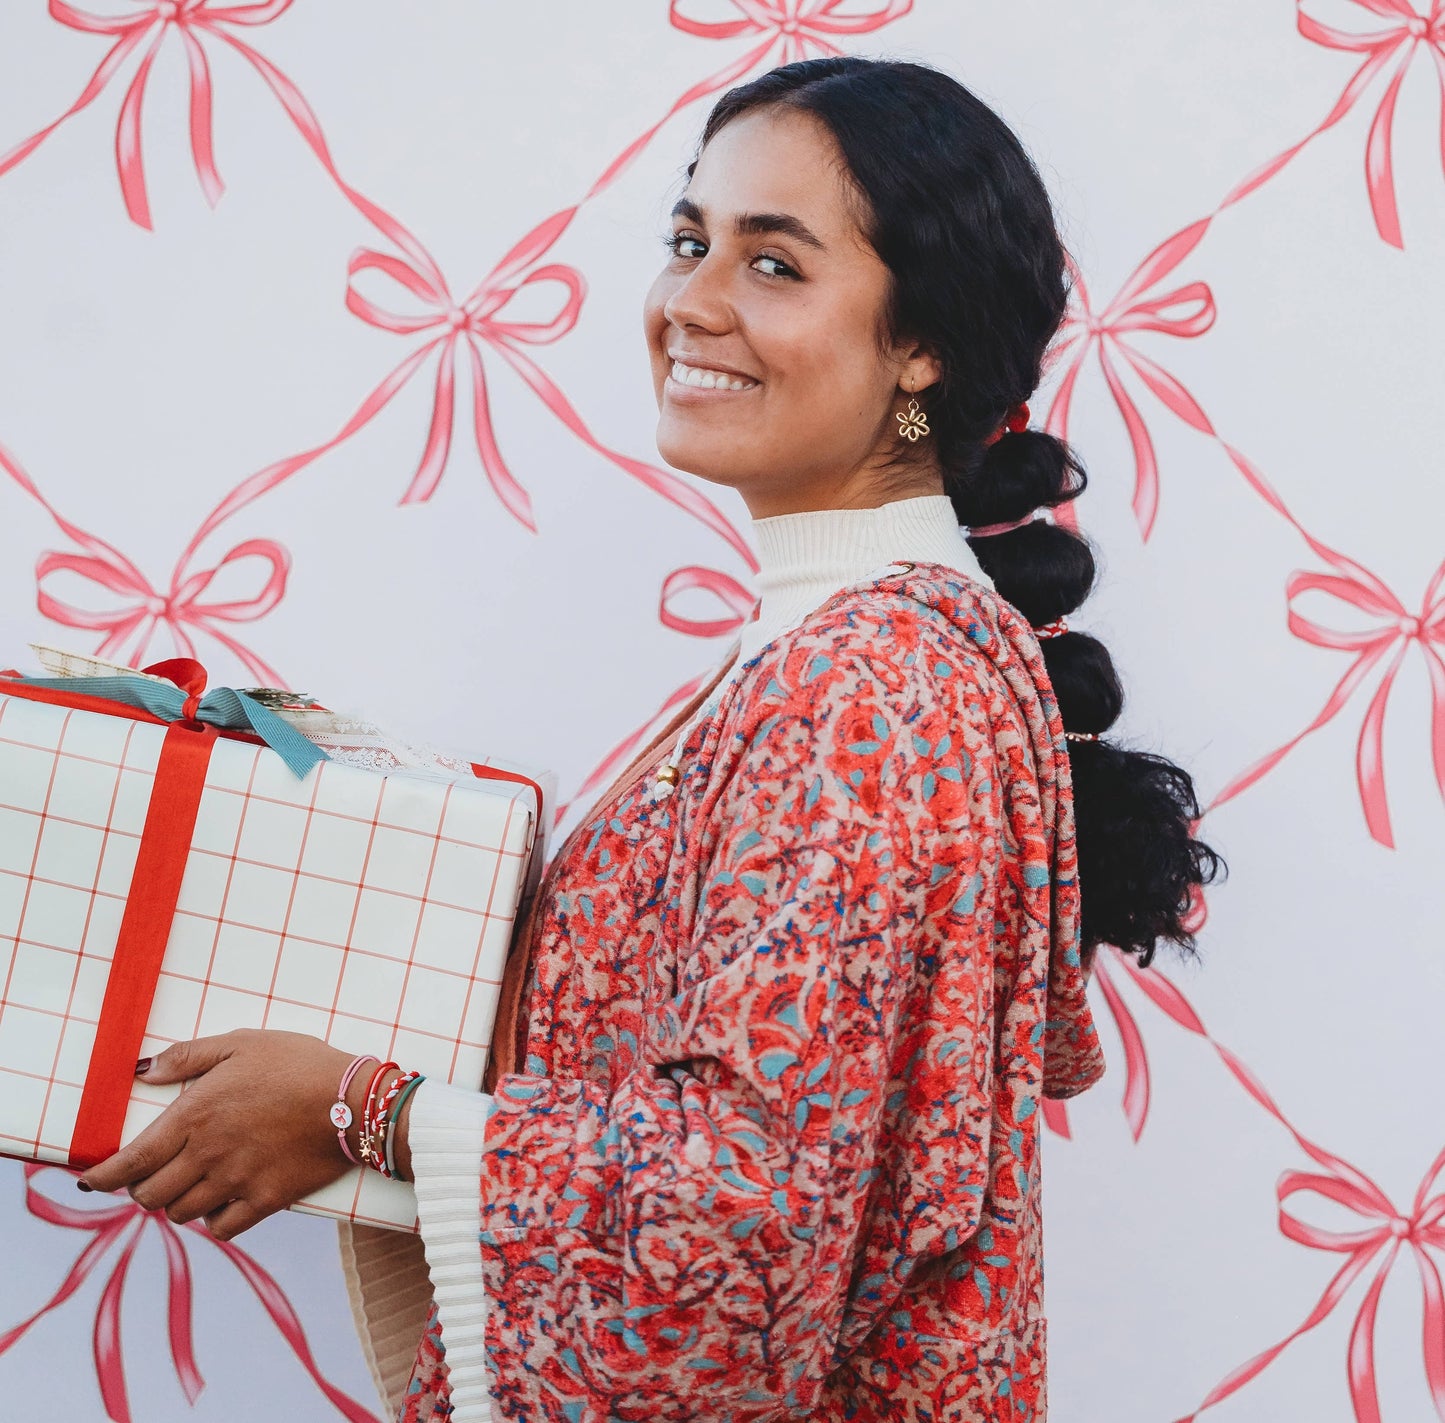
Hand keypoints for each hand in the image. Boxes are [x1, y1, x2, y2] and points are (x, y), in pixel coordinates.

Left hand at [78, 1029, 363, 1240]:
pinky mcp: (265, 1201)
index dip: (103, 1177)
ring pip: (181, 1212)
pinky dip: (213, 1219)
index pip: (130, 1161)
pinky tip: (222, 1202)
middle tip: (153, 1175)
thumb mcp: (243, 1043)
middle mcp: (207, 1155)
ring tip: (190, 1185)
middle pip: (149, 1195)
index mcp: (195, 1115)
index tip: (90, 1181)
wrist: (354, 1101)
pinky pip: (221, 1228)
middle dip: (142, 1188)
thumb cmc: (299, 1063)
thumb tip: (144, 1071)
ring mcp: (235, 1182)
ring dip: (177, 1202)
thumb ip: (189, 1055)